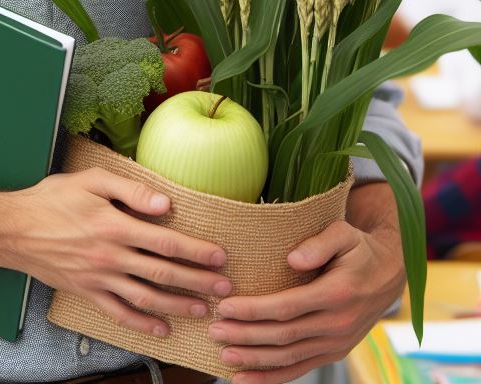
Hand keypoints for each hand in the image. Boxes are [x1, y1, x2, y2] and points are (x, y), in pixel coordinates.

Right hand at [0, 168, 233, 337]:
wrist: (13, 228)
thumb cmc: (51, 199)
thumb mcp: (89, 180)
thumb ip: (129, 190)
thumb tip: (165, 204)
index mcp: (113, 225)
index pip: (165, 241)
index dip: (195, 250)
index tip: (218, 256)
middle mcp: (109, 256)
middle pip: (162, 272)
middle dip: (197, 281)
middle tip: (224, 288)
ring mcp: (98, 278)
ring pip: (146, 297)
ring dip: (177, 305)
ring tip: (202, 310)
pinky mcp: (86, 292)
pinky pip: (119, 313)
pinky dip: (142, 324)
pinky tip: (161, 329)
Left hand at [206, 184, 404, 383]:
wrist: (389, 273)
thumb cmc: (358, 248)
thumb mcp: (343, 234)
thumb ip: (319, 244)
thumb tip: (292, 259)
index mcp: (337, 295)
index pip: (287, 307)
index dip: (254, 310)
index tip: (225, 306)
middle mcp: (337, 325)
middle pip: (284, 336)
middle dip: (246, 336)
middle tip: (214, 331)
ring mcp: (337, 343)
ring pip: (290, 358)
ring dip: (256, 361)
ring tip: (225, 358)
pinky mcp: (334, 352)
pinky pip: (301, 368)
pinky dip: (273, 377)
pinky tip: (246, 379)